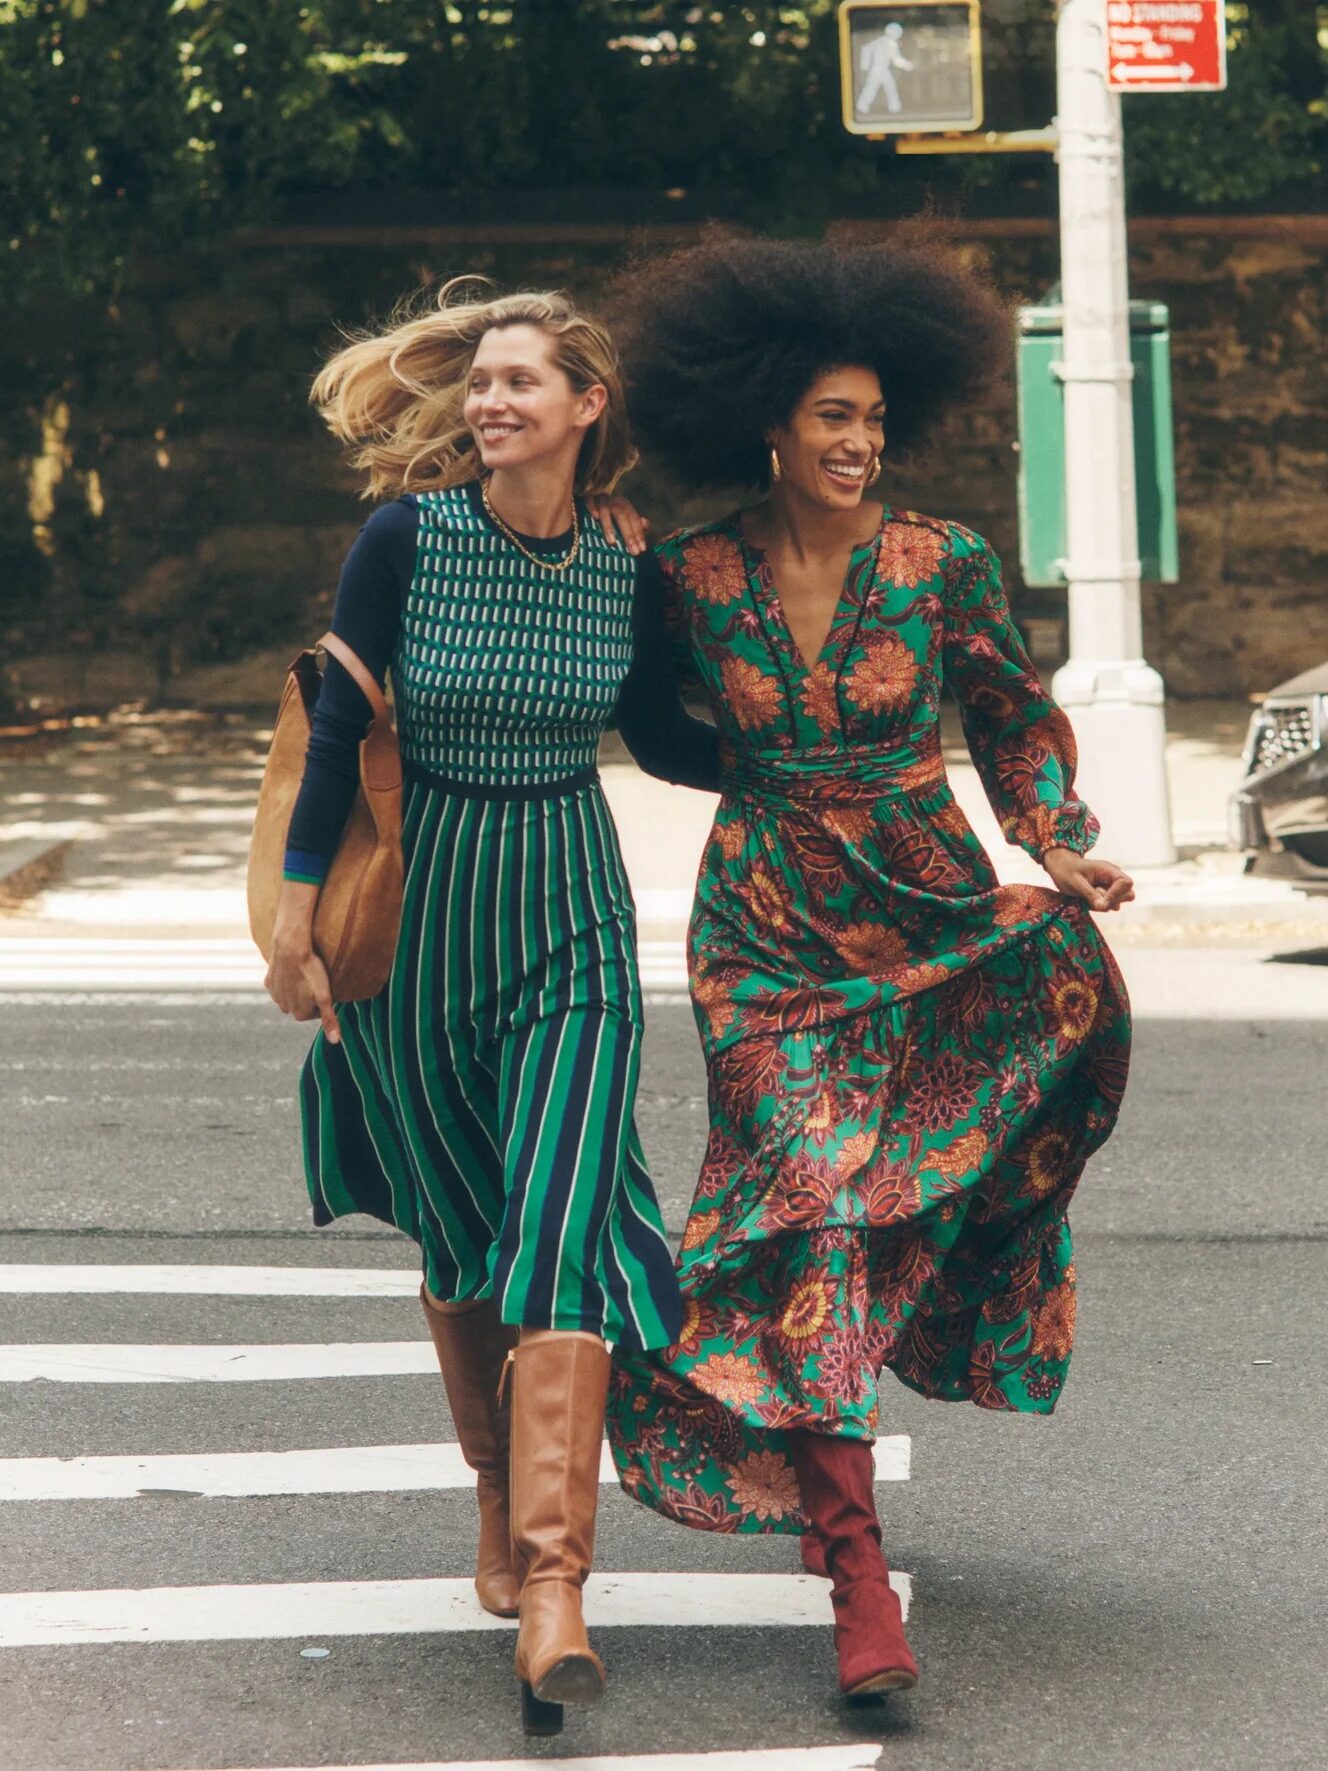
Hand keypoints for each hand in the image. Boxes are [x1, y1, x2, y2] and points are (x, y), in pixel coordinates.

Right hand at [265, 926, 340, 1042]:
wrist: (290, 948)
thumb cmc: (311, 972)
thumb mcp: (325, 997)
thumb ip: (329, 1020)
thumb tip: (335, 1042)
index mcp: (299, 1015)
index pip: (317, 1012)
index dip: (323, 1000)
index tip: (325, 989)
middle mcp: (285, 1009)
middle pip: (303, 1004)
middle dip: (309, 996)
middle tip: (315, 980)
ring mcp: (275, 995)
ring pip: (291, 995)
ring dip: (297, 988)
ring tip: (304, 974)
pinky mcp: (269, 982)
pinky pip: (280, 984)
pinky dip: (286, 979)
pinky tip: (292, 970)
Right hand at [586, 493, 649, 554]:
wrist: (592, 495)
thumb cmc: (611, 512)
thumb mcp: (625, 516)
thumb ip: (635, 522)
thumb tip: (647, 525)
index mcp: (625, 504)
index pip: (634, 519)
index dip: (639, 534)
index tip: (641, 549)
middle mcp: (614, 501)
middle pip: (622, 516)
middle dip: (628, 534)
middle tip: (633, 551)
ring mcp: (600, 500)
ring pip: (605, 510)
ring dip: (609, 526)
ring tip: (612, 542)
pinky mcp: (587, 498)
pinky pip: (590, 501)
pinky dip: (592, 508)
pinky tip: (594, 517)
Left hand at [1041, 847, 1133, 912]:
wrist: (1059, 867)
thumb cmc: (1066, 871)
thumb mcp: (1076, 883)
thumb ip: (1090, 895)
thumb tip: (1104, 907)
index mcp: (1108, 870)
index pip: (1126, 883)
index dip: (1117, 894)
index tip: (1102, 900)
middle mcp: (1112, 878)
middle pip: (1129, 894)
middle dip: (1113, 901)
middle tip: (1095, 899)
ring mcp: (1110, 886)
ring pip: (1118, 902)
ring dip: (1104, 905)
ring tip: (1088, 897)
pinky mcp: (1105, 894)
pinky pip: (1109, 905)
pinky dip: (1100, 906)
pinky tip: (1087, 899)